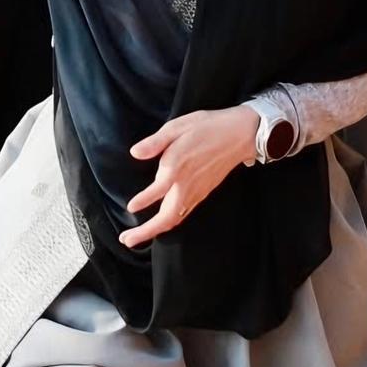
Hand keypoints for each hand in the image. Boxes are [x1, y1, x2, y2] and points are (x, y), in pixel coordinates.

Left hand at [121, 107, 259, 248]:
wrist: (240, 135)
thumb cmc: (207, 127)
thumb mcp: (177, 127)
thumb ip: (155, 142)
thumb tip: (135, 152)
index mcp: (178, 167)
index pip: (157, 191)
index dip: (143, 201)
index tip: (130, 208)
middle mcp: (187, 185)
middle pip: (166, 218)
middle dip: (146, 232)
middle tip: (126, 240)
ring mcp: (196, 192)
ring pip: (175, 219)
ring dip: (155, 230)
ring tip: (137, 237)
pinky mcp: (202, 193)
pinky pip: (183, 214)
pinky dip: (169, 223)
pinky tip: (160, 223)